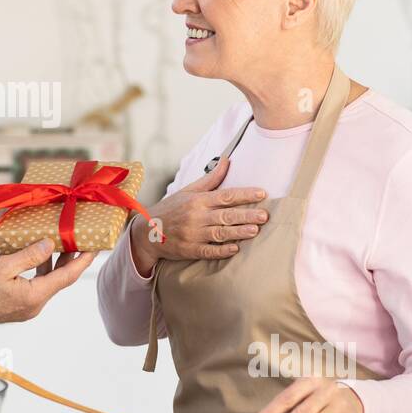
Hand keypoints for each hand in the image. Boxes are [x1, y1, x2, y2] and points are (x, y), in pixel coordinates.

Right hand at [0, 239, 94, 341]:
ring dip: (54, 264)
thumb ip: (29, 256)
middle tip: (81, 240)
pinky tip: (35, 256)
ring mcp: (27, 308)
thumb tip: (49, 245)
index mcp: (35, 296)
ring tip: (60, 242)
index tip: (96, 247)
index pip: (67, 276)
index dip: (83, 261)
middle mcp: (35, 305)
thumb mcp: (3, 267)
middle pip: (59, 279)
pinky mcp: (18, 307)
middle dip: (71, 260)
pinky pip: (36, 286)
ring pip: (47, 283)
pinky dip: (40, 270)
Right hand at [128, 157, 267, 274]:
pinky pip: (208, 251)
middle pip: (225, 215)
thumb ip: (210, 179)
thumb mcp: (188, 191)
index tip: (262, 193)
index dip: (244, 194)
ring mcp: (193, 234)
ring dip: (238, 232)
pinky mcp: (190, 250)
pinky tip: (235, 249)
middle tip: (264, 215)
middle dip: (246, 215)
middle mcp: (196, 216)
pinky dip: (221, 251)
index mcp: (197, 200)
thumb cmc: (171, 209)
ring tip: (255, 230)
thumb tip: (226, 160)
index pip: (225, 195)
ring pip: (219, 233)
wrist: (147, 231)